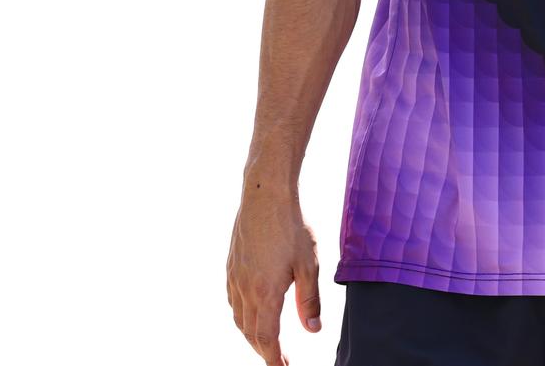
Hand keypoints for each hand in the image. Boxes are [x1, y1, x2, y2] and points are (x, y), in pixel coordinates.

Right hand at [226, 190, 323, 364]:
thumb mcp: (308, 264)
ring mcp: (234, 277)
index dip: (273, 357)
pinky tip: (252, 312)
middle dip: (263, 350)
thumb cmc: (291, 226)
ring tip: (266, 341)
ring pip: (238, 318)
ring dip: (251, 334)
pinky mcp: (231, 266)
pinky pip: (232, 301)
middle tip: (278, 359)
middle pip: (250, 332)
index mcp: (264, 293)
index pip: (266, 338)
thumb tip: (313, 329)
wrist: (265, 195)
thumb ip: (309, 300)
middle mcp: (244, 289)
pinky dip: (242, 316)